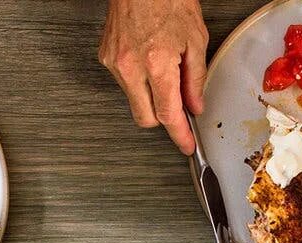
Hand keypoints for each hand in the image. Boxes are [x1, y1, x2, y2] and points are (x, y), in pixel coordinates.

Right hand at [99, 0, 206, 153]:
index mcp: (157, 63)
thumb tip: (195, 104)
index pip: (168, 114)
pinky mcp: (106, 56)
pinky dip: (138, 80)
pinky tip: (149, 60)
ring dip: (150, 95)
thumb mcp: (195, 38)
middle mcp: (131, 66)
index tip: (186, 144)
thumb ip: (195, 78)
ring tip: (164, 68)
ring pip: (134, 100)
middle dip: (163, 119)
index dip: (180, 134)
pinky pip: (124, 82)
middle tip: (179, 106)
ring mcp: (115, 62)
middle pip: (146, 117)